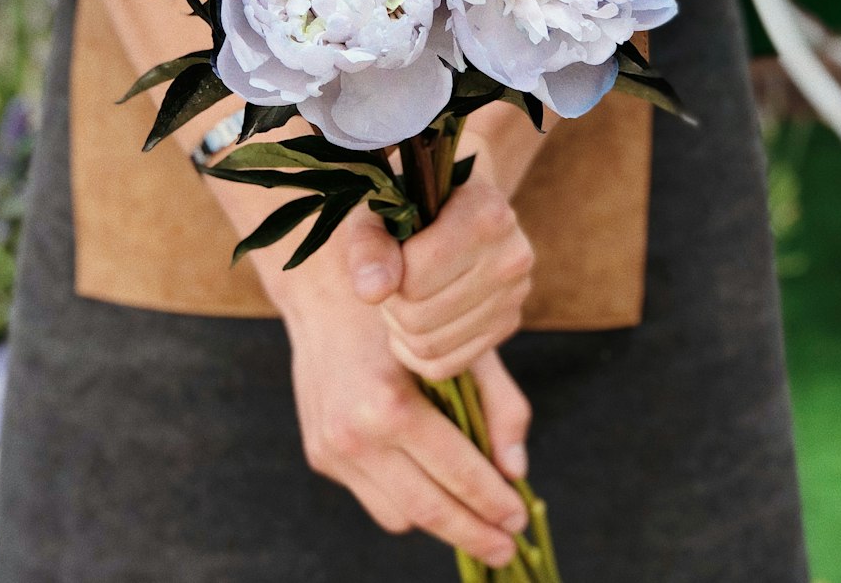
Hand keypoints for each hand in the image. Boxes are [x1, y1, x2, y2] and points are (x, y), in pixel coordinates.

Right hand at [286, 272, 531, 568]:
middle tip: (507, 547)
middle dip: (473, 534)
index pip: (456, 475)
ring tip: (472, 512)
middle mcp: (354, 435)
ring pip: (399, 516)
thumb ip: (499, 403)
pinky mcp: (319, 455)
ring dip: (438, 519)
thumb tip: (516, 471)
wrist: (325, 292)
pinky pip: (373, 496)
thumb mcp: (460, 343)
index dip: (494, 504)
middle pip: (427, 511)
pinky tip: (427, 477)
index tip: (520, 521)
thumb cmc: (405, 312)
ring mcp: (331, 450)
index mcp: (390, 405)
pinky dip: (405, 496)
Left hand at [345, 176, 534, 381]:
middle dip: (392, 302)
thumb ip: (369, 244)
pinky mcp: (509, 323)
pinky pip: (446, 365)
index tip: (390, 250)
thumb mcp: (379, 208)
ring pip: (431, 345)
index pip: (416, 277)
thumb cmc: (408, 200)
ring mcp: (515, 294)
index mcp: (487, 212)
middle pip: (421, 316)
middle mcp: (512, 255)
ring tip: (404, 293)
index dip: (388, 271)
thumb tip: (372, 291)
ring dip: (401, 327)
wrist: (452, 201)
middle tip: (391, 277)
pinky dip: (416, 352)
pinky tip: (414, 320)